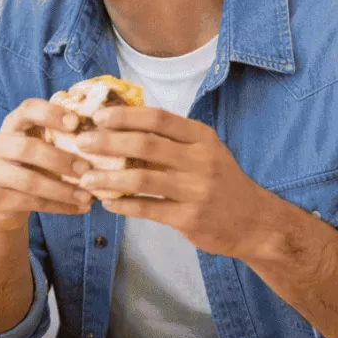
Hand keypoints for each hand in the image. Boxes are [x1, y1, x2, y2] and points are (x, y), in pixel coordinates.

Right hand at [0, 98, 94, 233]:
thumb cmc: (31, 165)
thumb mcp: (41, 145)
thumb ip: (62, 136)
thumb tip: (108, 131)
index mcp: (12, 124)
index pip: (28, 109)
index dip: (51, 114)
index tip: (76, 123)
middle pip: (26, 148)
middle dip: (60, 159)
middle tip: (87, 169)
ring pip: (30, 181)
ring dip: (63, 190)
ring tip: (88, 196)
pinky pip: (33, 203)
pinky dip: (60, 207)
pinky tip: (80, 208)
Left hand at [73, 106, 277, 259]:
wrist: (255, 222)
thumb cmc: (219, 180)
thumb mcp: (204, 151)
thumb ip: (171, 138)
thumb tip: (120, 123)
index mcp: (201, 138)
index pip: (158, 118)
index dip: (125, 116)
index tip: (97, 117)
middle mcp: (201, 160)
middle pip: (145, 145)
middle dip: (108, 142)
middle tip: (81, 144)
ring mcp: (196, 190)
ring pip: (142, 178)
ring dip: (108, 177)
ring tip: (85, 178)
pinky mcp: (189, 218)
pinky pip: (147, 209)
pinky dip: (123, 204)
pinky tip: (107, 202)